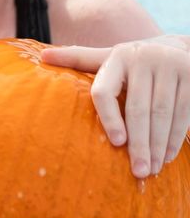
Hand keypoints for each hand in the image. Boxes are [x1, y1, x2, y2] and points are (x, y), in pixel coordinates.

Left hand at [41, 35, 189, 176]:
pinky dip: (176, 137)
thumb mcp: (107, 58)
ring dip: (158, 145)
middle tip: (137, 171)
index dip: (108, 118)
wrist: (177, 46)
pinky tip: (167, 156)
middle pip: (139, 109)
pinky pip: (185, 112)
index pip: (105, 91)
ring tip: (151, 169)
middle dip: (139, 143)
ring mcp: (172, 65)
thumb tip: (42, 56)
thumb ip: (78, 59)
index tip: (116, 143)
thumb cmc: (131, 62)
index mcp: (117, 57)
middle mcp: (144, 58)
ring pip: (164, 114)